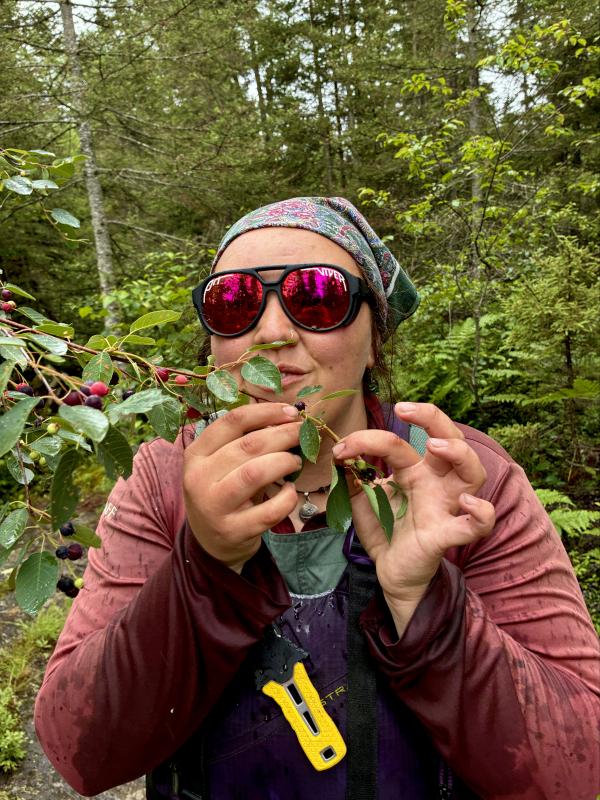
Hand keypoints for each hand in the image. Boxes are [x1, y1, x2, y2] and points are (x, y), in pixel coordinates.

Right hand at [183, 403, 301, 571]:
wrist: (212, 544)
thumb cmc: (223, 493)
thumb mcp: (222, 465)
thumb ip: (246, 442)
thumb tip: (288, 418)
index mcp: (195, 454)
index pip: (232, 422)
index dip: (266, 412)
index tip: (291, 412)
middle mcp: (199, 479)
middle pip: (248, 445)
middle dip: (283, 435)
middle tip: (303, 435)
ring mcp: (214, 507)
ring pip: (256, 473)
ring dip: (284, 462)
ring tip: (295, 462)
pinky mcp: (233, 531)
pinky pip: (270, 510)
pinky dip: (287, 498)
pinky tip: (290, 492)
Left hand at [332, 402, 494, 632]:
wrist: (390, 571)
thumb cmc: (383, 529)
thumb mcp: (360, 499)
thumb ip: (352, 477)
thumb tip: (339, 455)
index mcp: (414, 470)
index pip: (400, 441)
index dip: (370, 438)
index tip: (343, 448)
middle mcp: (435, 482)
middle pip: (451, 439)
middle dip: (433, 417)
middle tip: (405, 410)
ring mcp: (445, 506)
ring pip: (473, 472)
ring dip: (459, 453)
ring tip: (435, 446)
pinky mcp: (447, 534)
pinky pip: (477, 524)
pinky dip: (479, 512)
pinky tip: (466, 503)